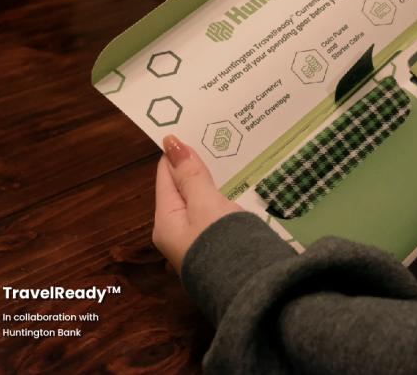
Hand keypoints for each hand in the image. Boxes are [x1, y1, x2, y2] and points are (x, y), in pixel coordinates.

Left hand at [153, 135, 242, 272]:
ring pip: (203, 201)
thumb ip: (191, 174)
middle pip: (185, 188)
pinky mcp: (219, 247)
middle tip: (216, 135)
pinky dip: (226, 198)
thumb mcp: (205, 204)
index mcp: (166, 220)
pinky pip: (218, 214)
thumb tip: (170, 142)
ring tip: (230, 156)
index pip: (166, 175)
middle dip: (198, 165)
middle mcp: (177, 232)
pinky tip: (240, 187)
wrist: (250, 289)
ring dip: (214, 181)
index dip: (178, 151)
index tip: (193, 127)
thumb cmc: (222, 244)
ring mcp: (199, 241)